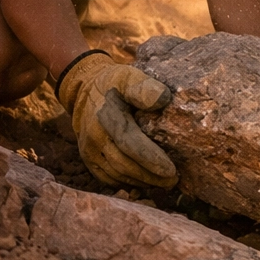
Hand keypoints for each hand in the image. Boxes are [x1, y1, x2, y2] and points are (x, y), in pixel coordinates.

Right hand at [56, 51, 176, 187]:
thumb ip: (144, 86)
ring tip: (164, 183)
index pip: (129, 142)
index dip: (150, 159)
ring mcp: (89, 149)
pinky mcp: (88, 158)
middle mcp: (95, 136)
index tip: (171, 170)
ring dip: (141, 182)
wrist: (85, 90)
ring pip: (116, 174)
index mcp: (107, 115)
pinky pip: (107, 177)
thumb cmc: (114, 83)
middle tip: (174, 182)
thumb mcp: (129, 76)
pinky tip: (145, 183)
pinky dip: (126, 183)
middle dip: (150, 176)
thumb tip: (163, 99)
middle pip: (123, 164)